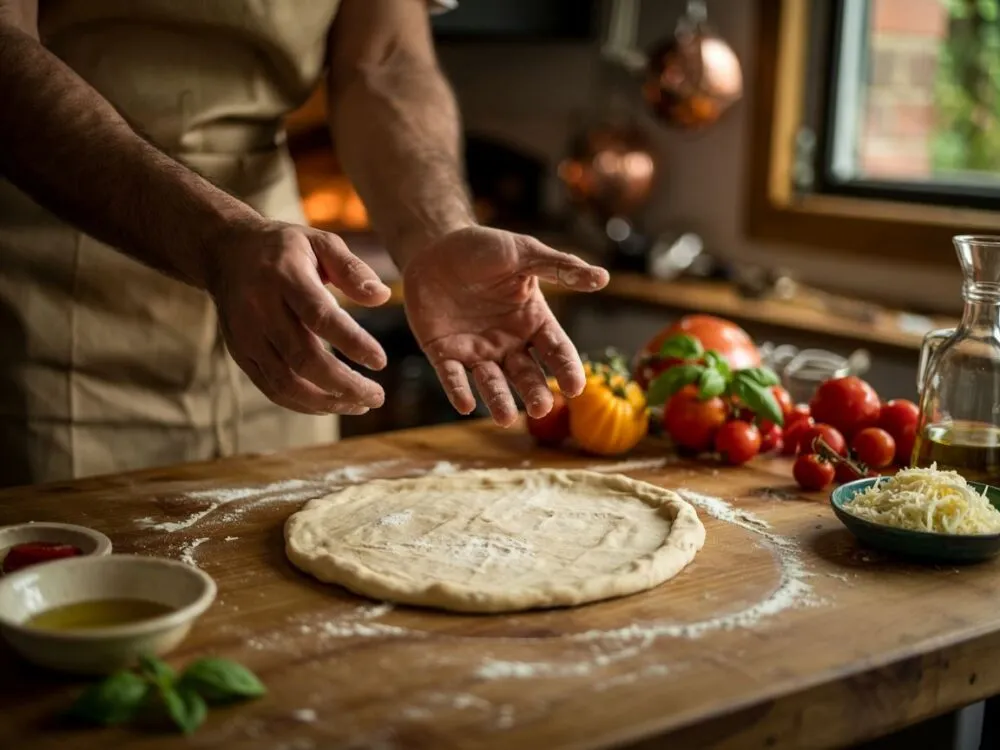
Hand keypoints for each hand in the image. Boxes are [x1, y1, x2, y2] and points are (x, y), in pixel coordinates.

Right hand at [207, 221, 389, 414]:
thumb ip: (352, 269)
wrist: (225, 252)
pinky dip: (304, 404)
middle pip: (303, 358)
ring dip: (327, 401)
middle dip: (344, 384)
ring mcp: (247, 335)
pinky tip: (332, 403)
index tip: (380, 361)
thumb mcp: (321, 242)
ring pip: (286, 382)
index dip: (352, 342)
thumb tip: (383, 297)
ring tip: (360, 403)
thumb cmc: (286, 248)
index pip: (319, 317)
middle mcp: (261, 309)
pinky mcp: (241, 354)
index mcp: (285, 277)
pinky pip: (272, 388)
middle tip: (378, 396)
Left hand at [402, 226, 609, 426]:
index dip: (567, 368)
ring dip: (499, 401)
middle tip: (541, 408)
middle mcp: (508, 342)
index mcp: (533, 321)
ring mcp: (477, 350)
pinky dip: (459, 390)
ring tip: (505, 418)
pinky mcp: (444, 353)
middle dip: (535, 392)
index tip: (576, 387)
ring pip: (492, 382)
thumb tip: (603, 278)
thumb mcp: (523, 253)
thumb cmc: (484, 248)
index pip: (557, 350)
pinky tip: (466, 404)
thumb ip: (559, 267)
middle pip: (527, 374)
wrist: (435, 245)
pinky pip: (453, 376)